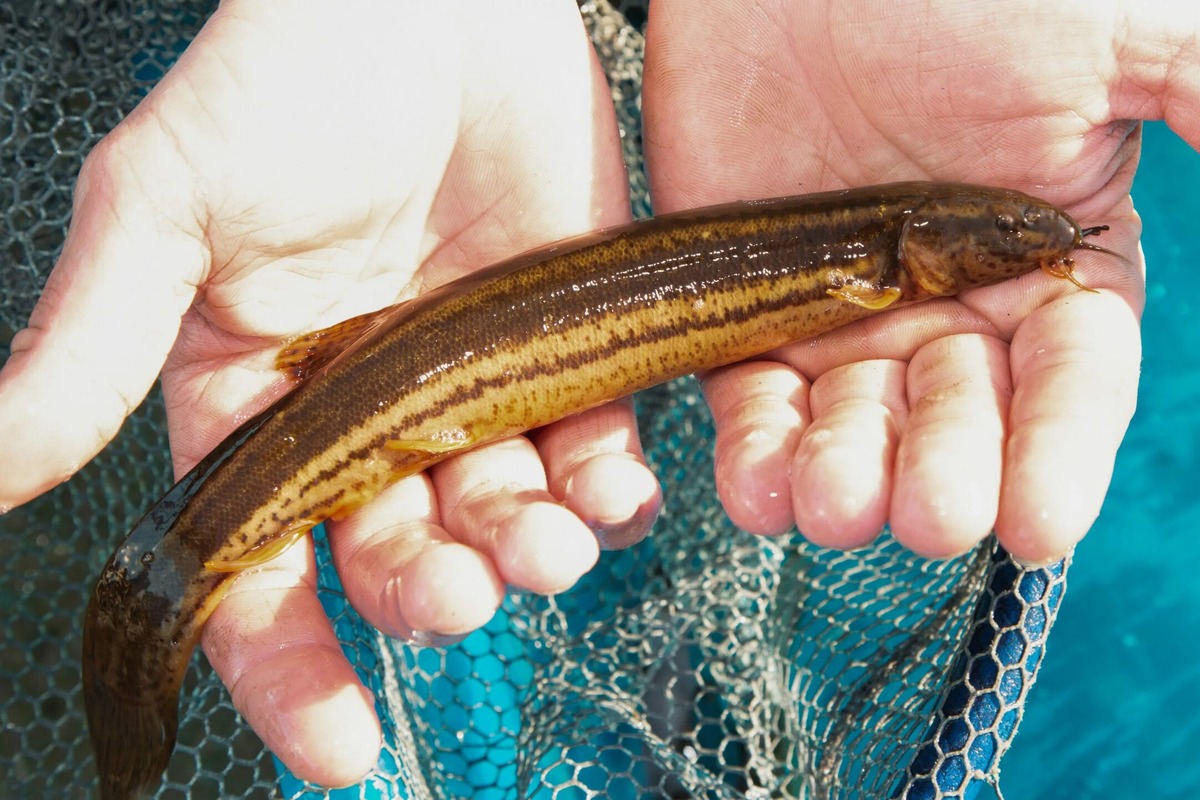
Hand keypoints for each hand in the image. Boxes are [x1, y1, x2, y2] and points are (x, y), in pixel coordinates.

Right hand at [0, 0, 658, 786]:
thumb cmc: (286, 76)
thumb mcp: (164, 206)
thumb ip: (88, 343)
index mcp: (259, 404)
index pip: (261, 572)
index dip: (291, 672)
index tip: (339, 752)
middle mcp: (367, 415)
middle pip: (396, 558)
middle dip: (429, 595)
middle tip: (458, 587)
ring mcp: (475, 388)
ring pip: (503, 521)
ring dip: (527, 556)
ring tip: (546, 544)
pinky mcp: (566, 348)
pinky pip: (596, 455)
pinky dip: (609, 492)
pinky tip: (612, 493)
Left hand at [640, 0, 1199, 564]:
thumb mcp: (1117, 37)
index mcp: (1049, 268)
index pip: (1067, 389)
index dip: (1057, 459)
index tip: (1038, 526)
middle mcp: (950, 310)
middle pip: (957, 427)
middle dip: (947, 477)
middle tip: (934, 514)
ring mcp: (846, 316)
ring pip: (853, 433)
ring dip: (846, 482)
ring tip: (837, 505)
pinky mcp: (752, 313)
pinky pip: (753, 404)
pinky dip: (756, 453)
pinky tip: (760, 488)